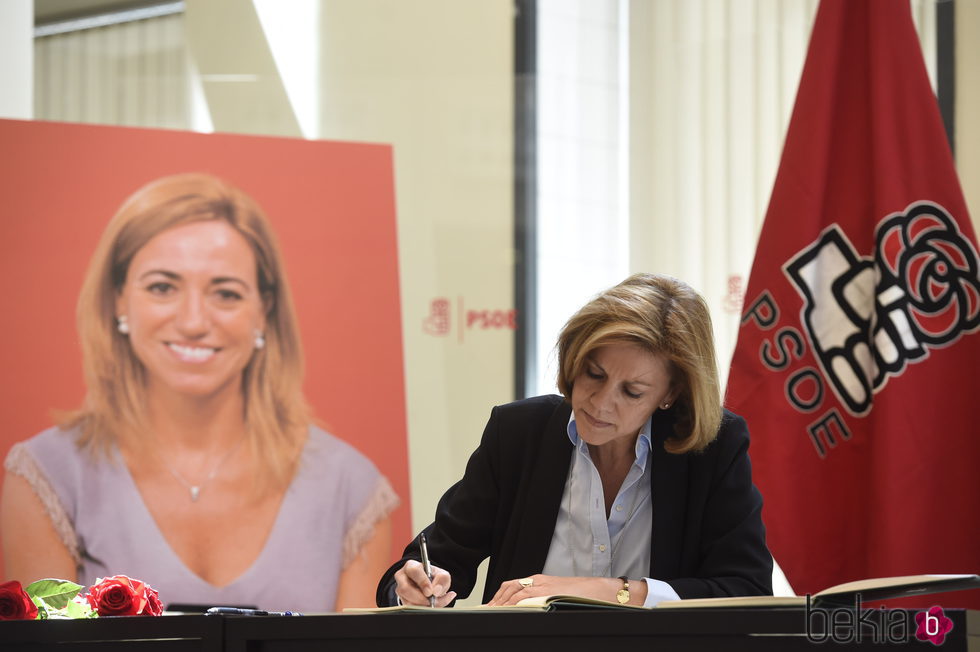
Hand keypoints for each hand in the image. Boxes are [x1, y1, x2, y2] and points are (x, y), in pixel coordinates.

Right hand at [393, 559, 455, 606]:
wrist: (430, 586)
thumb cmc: (434, 578)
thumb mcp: (442, 575)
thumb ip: (442, 579)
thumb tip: (436, 591)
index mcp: (411, 566)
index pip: (414, 571)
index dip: (422, 582)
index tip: (430, 592)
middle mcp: (402, 577)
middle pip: (405, 588)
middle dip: (420, 598)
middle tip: (430, 601)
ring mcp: (400, 590)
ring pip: (407, 601)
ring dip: (421, 605)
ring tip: (432, 604)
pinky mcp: (402, 601)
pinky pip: (409, 608)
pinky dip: (421, 609)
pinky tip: (428, 607)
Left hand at [487, 574, 629, 605]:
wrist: (598, 590)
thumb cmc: (580, 595)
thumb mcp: (556, 595)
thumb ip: (540, 599)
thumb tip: (526, 610)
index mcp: (538, 581)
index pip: (512, 586)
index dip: (499, 596)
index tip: (489, 605)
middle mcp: (537, 581)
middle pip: (509, 587)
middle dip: (495, 599)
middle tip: (485, 609)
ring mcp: (542, 586)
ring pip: (514, 592)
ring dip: (501, 602)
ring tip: (492, 611)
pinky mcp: (548, 592)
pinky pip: (525, 596)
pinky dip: (513, 603)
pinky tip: (507, 610)